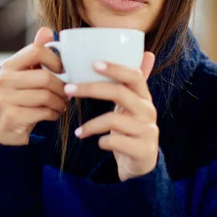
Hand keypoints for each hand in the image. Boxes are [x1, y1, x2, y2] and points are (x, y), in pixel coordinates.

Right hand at [0, 27, 67, 145]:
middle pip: (45, 77)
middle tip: (66, 93)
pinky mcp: (11, 117)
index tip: (62, 71)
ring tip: (61, 105)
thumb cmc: (21, 99)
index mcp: (8, 66)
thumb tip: (47, 30)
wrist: (4, 131)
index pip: (37, 51)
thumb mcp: (27, 75)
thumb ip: (37, 54)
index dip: (55, 60)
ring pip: (46, 96)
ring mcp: (4, 99)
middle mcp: (3, 80)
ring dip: (60, 102)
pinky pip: (43, 112)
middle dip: (61, 87)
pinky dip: (53, 114)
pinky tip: (52, 114)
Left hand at [65, 52, 156, 180]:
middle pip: (119, 93)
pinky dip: (102, 141)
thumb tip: (146, 53)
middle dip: (90, 89)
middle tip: (68, 90)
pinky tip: (97, 143)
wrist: (142, 163)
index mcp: (144, 97)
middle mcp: (148, 111)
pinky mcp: (142, 150)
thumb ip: (131, 83)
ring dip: (91, 124)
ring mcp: (147, 131)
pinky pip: (115, 141)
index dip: (115, 68)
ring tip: (78, 131)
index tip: (94, 64)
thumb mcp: (132, 105)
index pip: (134, 75)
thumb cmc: (131, 129)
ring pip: (114, 119)